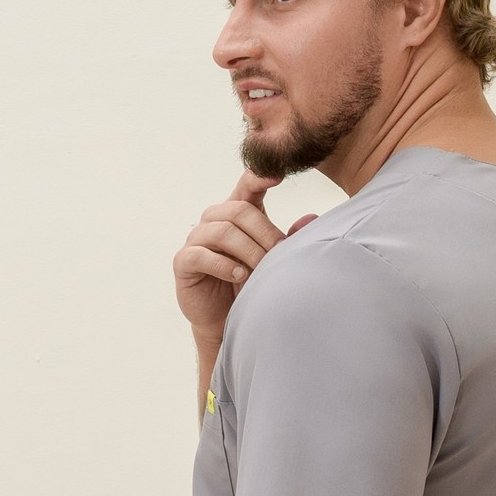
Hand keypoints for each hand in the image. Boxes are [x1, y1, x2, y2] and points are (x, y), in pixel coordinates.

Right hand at [173, 171, 317, 351]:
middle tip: (280, 253)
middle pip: (239, 211)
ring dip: (248, 251)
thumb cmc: (247, 284)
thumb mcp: (271, 260)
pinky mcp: (184, 262)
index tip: (279, 176)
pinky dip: (224, 265)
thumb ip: (288, 239)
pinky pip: (201, 255)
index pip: (245, 188)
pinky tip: (239, 276)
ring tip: (261, 271)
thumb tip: (312, 219)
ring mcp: (196, 239)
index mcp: (234, 214)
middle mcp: (213, 221)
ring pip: (222, 231)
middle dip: (264, 232)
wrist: (225, 319)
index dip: (259, 178)